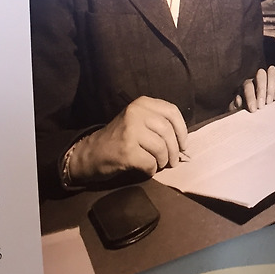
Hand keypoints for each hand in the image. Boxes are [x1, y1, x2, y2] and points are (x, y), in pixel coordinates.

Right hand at [66, 96, 186, 185]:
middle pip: (168, 132)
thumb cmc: (120, 138)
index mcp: (141, 104)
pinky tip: (146, 168)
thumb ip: (158, 123)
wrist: (91, 153)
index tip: (183, 144)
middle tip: (173, 161)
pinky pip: (151, 162)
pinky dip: (152, 169)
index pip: (172, 112)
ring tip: (159, 164)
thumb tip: (183, 141)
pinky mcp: (127, 150)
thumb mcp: (137, 120)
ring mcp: (130, 131)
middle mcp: (135, 113)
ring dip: (163, 161)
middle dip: (174, 150)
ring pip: (161, 148)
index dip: (182, 130)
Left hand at [231, 65, 274, 111]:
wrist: (254, 110)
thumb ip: (235, 106)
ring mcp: (268, 78)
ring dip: (272, 87)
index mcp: (245, 85)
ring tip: (270, 101)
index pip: (248, 86)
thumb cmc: (244, 110)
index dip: (251, 97)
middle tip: (262, 105)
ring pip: (272, 72)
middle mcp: (256, 79)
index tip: (253, 109)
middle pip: (260, 75)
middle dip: (263, 90)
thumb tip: (238, 99)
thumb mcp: (236, 110)